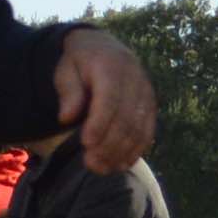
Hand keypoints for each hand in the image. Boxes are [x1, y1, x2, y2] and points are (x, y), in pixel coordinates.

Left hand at [53, 25, 160, 173]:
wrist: (104, 48)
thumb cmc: (79, 63)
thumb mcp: (66, 70)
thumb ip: (68, 92)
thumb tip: (67, 118)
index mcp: (111, 66)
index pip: (109, 98)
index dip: (100, 123)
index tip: (86, 143)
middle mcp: (135, 79)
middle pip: (126, 117)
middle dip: (109, 144)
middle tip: (91, 164)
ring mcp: (146, 93)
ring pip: (139, 127)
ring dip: (121, 151)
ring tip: (102, 168)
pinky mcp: (151, 105)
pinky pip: (148, 130)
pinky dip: (136, 149)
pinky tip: (121, 164)